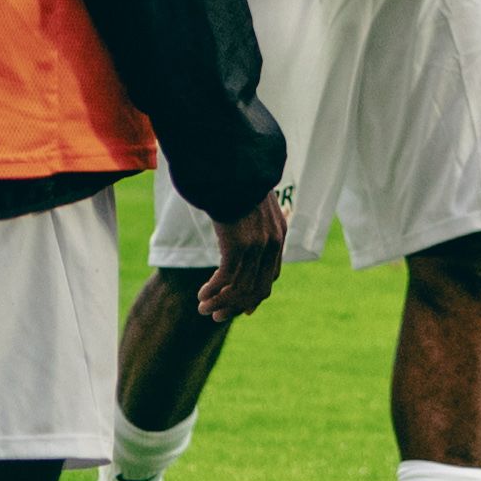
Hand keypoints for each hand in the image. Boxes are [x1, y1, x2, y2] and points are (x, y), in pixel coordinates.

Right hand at [201, 189, 294, 322]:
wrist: (232, 165)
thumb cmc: (235, 181)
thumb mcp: (251, 203)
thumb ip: (251, 221)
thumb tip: (239, 229)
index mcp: (278, 236)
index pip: (270, 277)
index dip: (254, 296)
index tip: (239, 308)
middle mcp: (272, 244)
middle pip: (257, 289)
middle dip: (235, 307)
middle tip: (217, 316)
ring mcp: (257, 246)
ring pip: (240, 289)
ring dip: (220, 302)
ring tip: (203, 308)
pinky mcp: (239, 246)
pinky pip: (226, 279)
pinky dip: (213, 291)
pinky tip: (201, 295)